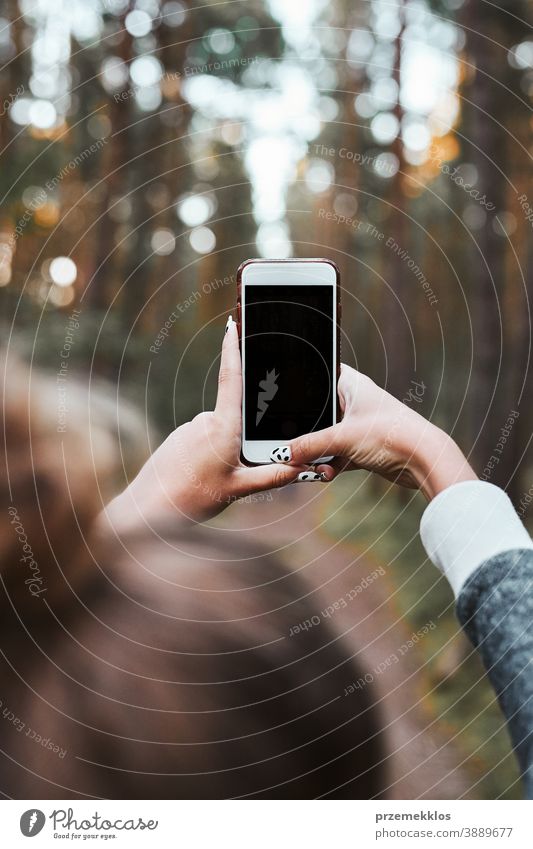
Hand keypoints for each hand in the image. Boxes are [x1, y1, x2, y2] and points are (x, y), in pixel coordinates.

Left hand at [103, 317, 316, 530]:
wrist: (147, 509)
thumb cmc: (192, 499)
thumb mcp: (239, 489)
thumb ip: (273, 476)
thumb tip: (303, 466)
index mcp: (223, 427)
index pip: (230, 379)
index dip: (233, 349)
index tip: (233, 324)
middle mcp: (205, 421)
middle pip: (236, 418)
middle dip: (244, 439)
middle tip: (234, 471)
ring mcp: (189, 429)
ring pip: (220, 433)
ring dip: (226, 450)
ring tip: (214, 481)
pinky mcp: (178, 438)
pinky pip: (203, 440)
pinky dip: (209, 455)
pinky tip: (201, 478)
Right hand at [271, 364, 476, 500]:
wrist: (424, 461)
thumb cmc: (391, 434)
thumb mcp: (342, 439)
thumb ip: (310, 445)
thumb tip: (285, 454)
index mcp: (351, 384)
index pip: (319, 373)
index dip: (301, 383)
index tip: (281, 397)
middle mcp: (355, 401)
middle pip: (318, 412)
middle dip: (305, 431)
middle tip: (290, 443)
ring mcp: (360, 425)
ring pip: (327, 436)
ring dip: (317, 452)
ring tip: (309, 464)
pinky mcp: (365, 446)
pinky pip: (338, 453)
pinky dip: (331, 464)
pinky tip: (325, 474)